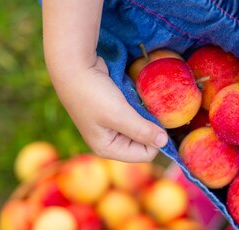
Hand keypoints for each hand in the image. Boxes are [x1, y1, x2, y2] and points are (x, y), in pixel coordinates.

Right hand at [52, 56, 167, 161]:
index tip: (157, 119)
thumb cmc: (92, 93)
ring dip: (146, 114)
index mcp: (108, 149)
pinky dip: (139, 106)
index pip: (145, 154)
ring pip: (141, 127)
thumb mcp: (119, 114)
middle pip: (144, 142)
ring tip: (140, 100)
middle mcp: (111, 141)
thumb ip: (142, 131)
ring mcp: (112, 126)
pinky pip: (135, 114)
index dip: (154, 139)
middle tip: (148, 107)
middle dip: (149, 126)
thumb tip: (164, 142)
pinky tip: (135, 95)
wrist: (73, 65)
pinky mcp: (114, 111)